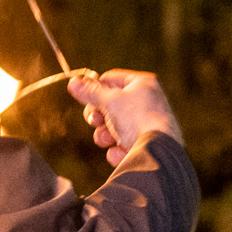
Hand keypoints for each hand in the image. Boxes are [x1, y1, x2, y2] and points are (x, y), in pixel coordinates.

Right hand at [67, 69, 183, 165]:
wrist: (158, 151)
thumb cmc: (138, 119)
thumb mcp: (110, 101)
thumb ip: (90, 92)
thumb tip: (73, 82)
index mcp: (142, 84)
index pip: (110, 79)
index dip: (95, 89)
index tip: (83, 98)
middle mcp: (146, 101)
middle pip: (110, 104)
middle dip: (99, 116)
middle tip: (95, 120)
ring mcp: (147, 124)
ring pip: (114, 127)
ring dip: (104, 134)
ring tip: (107, 139)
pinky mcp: (146, 145)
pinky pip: (123, 145)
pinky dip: (118, 150)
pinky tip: (120, 152)